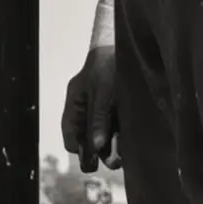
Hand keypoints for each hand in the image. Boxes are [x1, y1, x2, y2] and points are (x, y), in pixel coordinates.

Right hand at [62, 45, 120, 170]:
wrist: (128, 42)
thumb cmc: (109, 62)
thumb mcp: (103, 89)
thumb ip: (98, 116)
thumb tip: (95, 147)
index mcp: (75, 103)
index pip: (71, 137)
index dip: (81, 149)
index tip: (94, 157)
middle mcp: (87, 110)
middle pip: (88, 140)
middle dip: (99, 152)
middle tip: (114, 160)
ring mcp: (102, 110)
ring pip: (103, 137)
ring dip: (113, 147)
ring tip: (124, 155)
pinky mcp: (117, 109)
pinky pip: (115, 129)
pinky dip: (121, 137)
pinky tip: (131, 141)